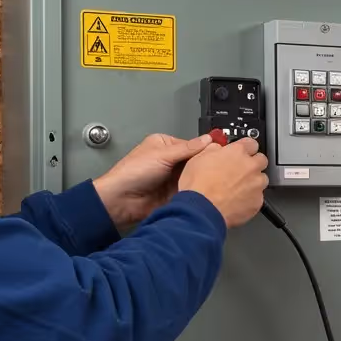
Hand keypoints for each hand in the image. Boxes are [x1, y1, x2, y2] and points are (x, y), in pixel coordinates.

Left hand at [94, 133, 215, 227]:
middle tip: (219, 166)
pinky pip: (192, 189)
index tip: (219, 152)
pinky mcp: (176, 193)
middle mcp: (170, 160)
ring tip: (214, 179)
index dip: (206, 149)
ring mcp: (173, 177)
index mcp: (164, 145)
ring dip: (201, 177)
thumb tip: (208, 139)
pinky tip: (205, 189)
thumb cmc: (131, 174)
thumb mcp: (162, 155)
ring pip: (196, 175)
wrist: (121, 202)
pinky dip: (197, 189)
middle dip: (205, 164)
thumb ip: (188, 147)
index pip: (193, 144)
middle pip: (196, 160)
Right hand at [177, 137, 268, 227]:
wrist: (200, 210)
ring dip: (252, 182)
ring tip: (236, 189)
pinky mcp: (257, 201)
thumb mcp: (197, 158)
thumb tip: (217, 148)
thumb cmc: (197, 186)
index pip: (251, 143)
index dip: (245, 148)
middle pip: (261, 160)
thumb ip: (213, 149)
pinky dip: (250, 198)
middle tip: (239, 171)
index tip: (242, 152)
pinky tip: (236, 201)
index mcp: (237, 152)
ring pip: (261, 179)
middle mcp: (250, 166)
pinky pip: (258, 197)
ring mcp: (256, 185)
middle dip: (252, 164)